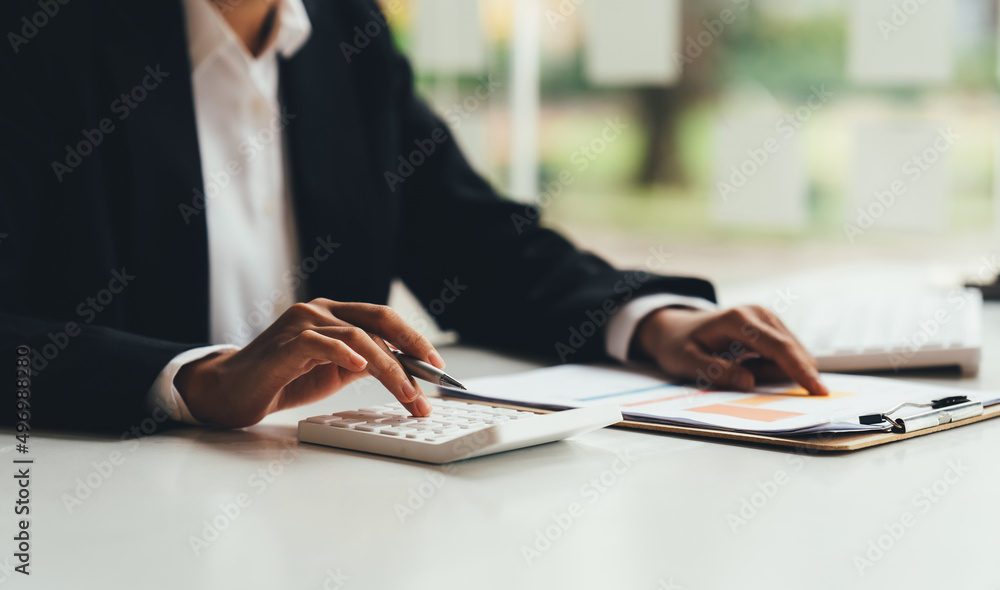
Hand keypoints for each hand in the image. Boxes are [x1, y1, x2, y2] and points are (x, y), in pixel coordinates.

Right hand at [175, 299, 444, 427]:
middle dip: (412, 349)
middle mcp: (320, 311)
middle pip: (378, 321)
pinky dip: (344, 353)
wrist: (231, 392)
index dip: (414, 340)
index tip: (437, 367)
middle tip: (433, 378)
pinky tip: (362, 367)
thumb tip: (407, 371)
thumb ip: (365, 363)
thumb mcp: (334, 372)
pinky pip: (321, 342)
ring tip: (407, 394)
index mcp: (334, 314)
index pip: (383, 320)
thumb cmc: (282, 380)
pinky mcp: (285, 343)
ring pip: (358, 336)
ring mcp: (302, 322)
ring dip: (389, 368)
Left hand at [633, 305, 827, 394]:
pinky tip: (746, 362)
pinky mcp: (773, 327)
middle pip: (790, 353)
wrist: (677, 328)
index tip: (818, 390)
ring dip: (769, 372)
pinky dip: (769, 367)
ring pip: (790, 357)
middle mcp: (759, 314)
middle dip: (774, 375)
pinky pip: (786, 355)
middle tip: (740, 374)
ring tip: (738, 366)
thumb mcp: (686, 362)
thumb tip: (748, 383)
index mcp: (738, 320)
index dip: (800, 370)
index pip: (779, 348)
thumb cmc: (680, 345)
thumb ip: (715, 372)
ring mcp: (769, 318)